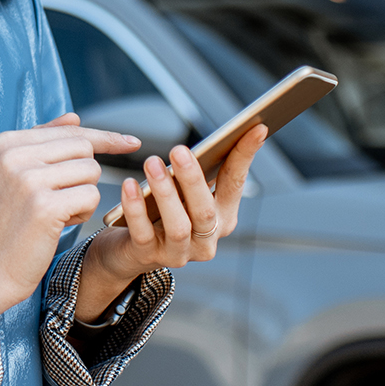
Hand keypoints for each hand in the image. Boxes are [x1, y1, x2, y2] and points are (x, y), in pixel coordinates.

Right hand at [0, 114, 139, 312]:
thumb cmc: (7, 222)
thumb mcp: (15, 174)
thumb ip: (44, 142)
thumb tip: (75, 117)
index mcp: (7, 142)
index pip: (70, 131)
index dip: (103, 138)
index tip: (131, 141)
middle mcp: (15, 155)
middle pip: (84, 149)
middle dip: (85, 176)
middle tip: (62, 199)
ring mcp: (29, 179)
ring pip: (91, 172)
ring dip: (83, 196)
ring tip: (56, 213)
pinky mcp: (45, 206)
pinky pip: (91, 196)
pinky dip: (83, 213)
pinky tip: (59, 224)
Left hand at [74, 123, 267, 321]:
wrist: (129, 250)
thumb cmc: (161, 211)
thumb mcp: (184, 192)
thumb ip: (197, 172)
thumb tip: (218, 136)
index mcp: (221, 218)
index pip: (235, 184)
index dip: (245, 156)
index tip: (256, 128)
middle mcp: (206, 240)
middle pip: (205, 210)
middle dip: (192, 179)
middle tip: (178, 150)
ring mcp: (179, 252)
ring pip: (179, 226)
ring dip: (165, 193)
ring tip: (151, 163)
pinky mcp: (148, 256)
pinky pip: (143, 233)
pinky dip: (136, 208)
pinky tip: (129, 185)